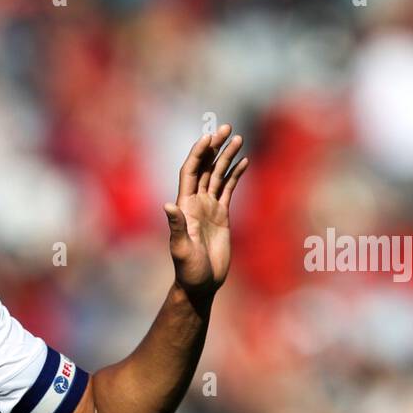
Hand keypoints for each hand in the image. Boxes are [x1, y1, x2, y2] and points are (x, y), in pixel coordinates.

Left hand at [164, 124, 248, 300]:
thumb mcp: (181, 249)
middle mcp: (195, 203)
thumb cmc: (188, 270)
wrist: (201, 284)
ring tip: (239, 138)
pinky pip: (228, 189)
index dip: (198, 154)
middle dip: (215, 147)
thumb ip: (176, 226)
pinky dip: (235, 175)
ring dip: (227, 157)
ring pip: (218, 175)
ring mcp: (209, 207)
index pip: (190, 172)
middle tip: (227, 127)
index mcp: (184, 206)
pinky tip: (244, 162)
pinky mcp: (222, 215)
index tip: (209, 137)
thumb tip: (167, 205)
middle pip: (205, 167)